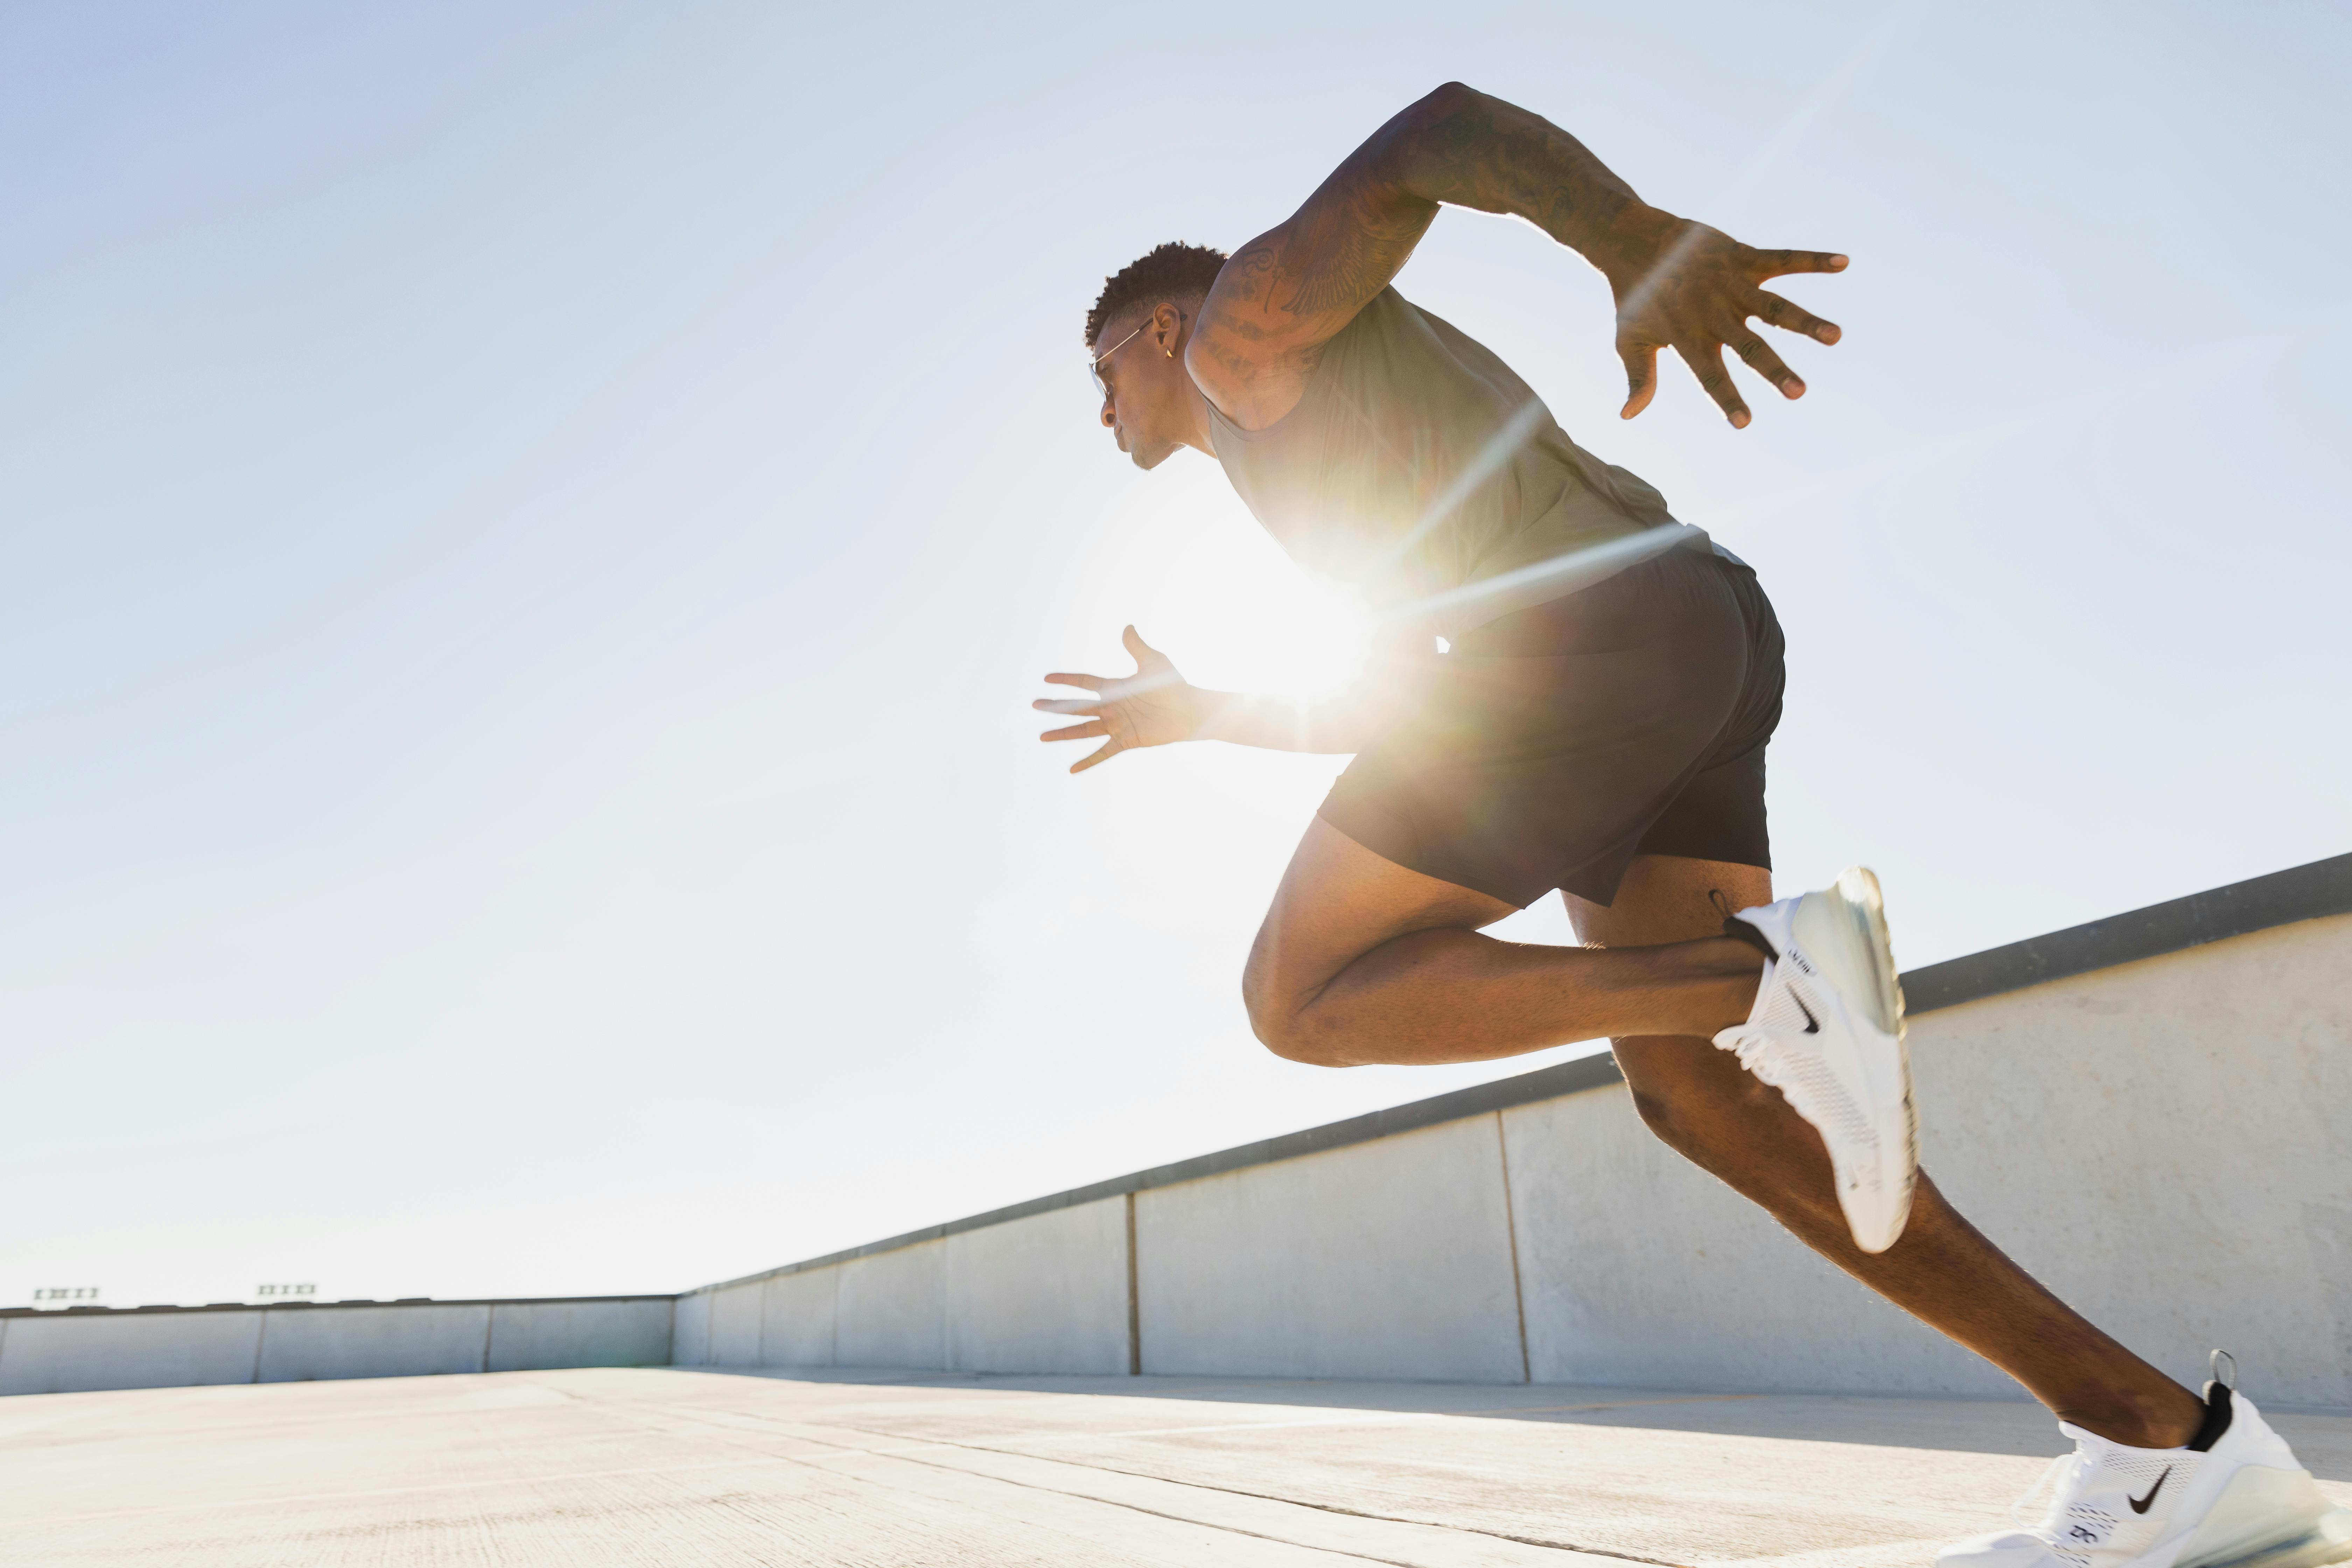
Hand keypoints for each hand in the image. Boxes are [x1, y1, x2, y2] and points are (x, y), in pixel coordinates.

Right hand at [1033, 626, 1199, 773]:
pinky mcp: (1126, 740)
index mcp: (1115, 688)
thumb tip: (1127, 627)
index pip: (1084, 682)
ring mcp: (1117, 725)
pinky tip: (1071, 769)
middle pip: (1077, 707)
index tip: (1046, 678)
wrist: (1190, 710)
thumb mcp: (1153, 662)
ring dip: (1063, 733)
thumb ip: (1136, 646)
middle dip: (1055, 706)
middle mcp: (1112, 707)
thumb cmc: (1173, 685)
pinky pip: (1103, 752)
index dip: (1066, 680)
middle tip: (1034, 704)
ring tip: (1042, 736)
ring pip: (1083, 730)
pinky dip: (1088, 761)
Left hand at [1599, 205, 1845, 427]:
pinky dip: (1813, 260)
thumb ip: (1639, 378)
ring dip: (1805, 321)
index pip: (1710, 376)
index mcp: (1688, 337)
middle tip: (1799, 392)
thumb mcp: (1629, 340)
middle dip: (1774, 370)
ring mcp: (1730, 283)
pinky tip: (1844, 262)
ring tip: (1835, 336)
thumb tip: (1627, 416)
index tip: (1744, 423)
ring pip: (1774, 306)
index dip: (1726, 399)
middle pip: (1749, 346)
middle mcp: (1713, 313)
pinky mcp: (1741, 256)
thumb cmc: (1634, 297)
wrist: (1633, 240)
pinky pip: (1783, 258)